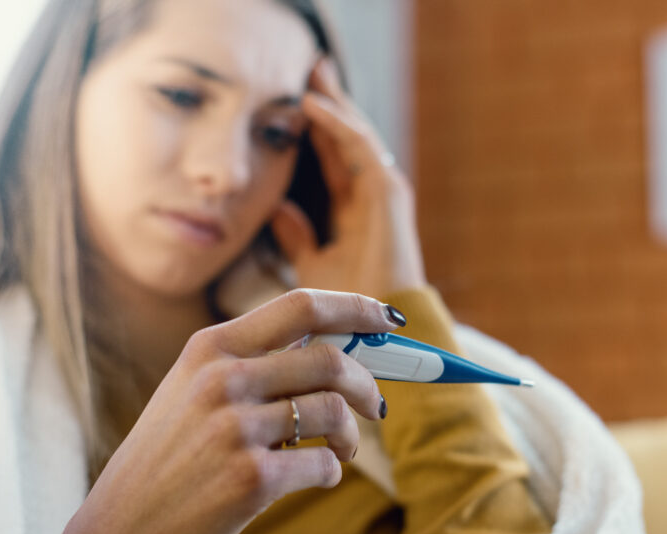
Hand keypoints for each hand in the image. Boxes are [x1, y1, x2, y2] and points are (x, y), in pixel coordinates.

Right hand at [41, 289, 404, 533]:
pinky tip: (316, 477)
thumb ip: (252, 366)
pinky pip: (323, 464)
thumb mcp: (192, 393)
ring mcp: (235, 428)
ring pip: (334, 412)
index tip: (387, 319)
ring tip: (340, 449)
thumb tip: (336, 349)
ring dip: (351, 434)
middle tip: (378, 406)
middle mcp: (222, 379)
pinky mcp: (252, 478)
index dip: (356, 308)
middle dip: (368, 384)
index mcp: (210, 349)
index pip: (301, 306)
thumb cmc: (169, 462)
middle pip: (331, 360)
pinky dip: (330, 471)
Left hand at [270, 57, 426, 299]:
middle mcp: (372, 197)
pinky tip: (313, 107)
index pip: (335, 156)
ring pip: (357, 136)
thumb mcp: (311, 265)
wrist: (373, 333)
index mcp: (356, 211)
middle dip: (331, 101)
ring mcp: (384, 193)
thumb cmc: (347, 307)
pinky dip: (338, 125)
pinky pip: (360, 150)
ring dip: (335, 103)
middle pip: (349, 138)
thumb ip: (297, 236)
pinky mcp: (389, 194)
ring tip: (312, 74)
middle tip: (311, 66)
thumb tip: (277, 207)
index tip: (297, 99)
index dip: (318, 127)